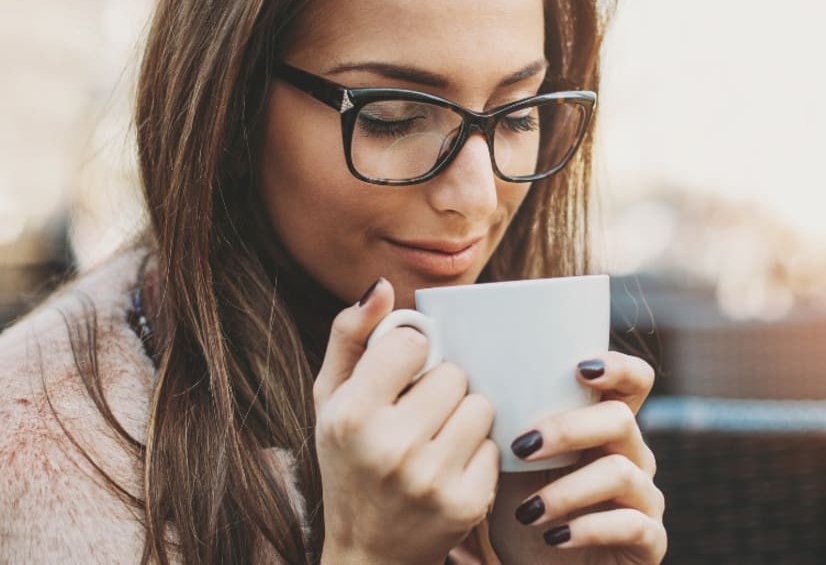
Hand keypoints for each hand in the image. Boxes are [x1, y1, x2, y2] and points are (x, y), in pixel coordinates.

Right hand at [313, 279, 499, 564]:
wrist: (368, 552)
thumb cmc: (348, 462)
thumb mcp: (330, 400)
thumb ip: (350, 336)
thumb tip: (383, 286)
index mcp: (350, 415)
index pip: (410, 344)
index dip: (410, 356)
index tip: (400, 377)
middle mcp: (389, 447)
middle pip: (453, 375)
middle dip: (440, 389)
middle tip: (419, 415)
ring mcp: (430, 478)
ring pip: (480, 406)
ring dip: (465, 417)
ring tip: (437, 439)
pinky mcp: (465, 503)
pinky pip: (495, 445)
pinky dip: (478, 453)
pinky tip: (451, 468)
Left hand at [490, 352, 665, 563]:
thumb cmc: (527, 516)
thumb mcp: (514, 470)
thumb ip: (515, 431)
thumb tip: (478, 392)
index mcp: (606, 431)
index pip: (634, 382)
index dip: (617, 367)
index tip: (578, 369)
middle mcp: (634, 457)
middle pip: (620, 419)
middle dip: (568, 428)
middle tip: (522, 447)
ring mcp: (646, 499)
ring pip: (620, 473)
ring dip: (567, 490)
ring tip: (528, 513)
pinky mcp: (650, 541)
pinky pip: (632, 524)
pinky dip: (587, 529)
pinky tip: (555, 538)